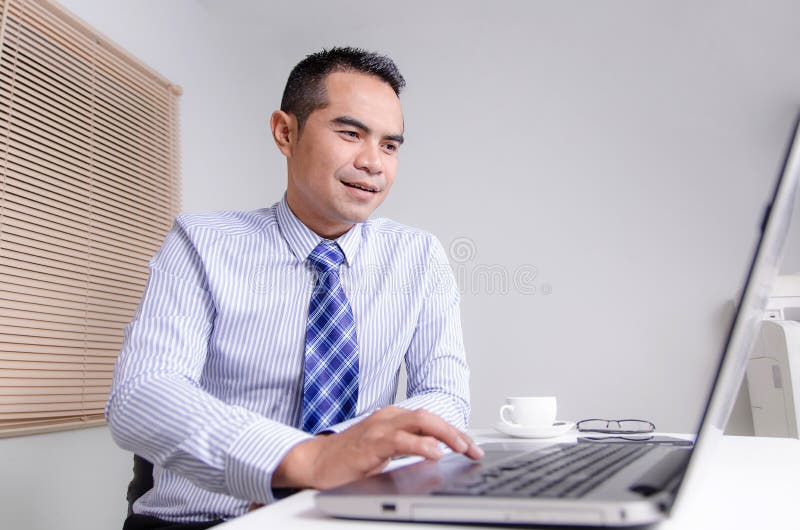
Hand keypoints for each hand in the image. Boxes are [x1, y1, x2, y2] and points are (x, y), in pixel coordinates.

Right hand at [273, 406, 482, 490]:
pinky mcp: (371, 443)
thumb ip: (409, 448)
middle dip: (456, 432)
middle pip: (430, 417)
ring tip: (463, 448)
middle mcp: (389, 418)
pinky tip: (435, 453)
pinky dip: (421, 445)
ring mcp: (380, 428)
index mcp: (393, 418)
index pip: (431, 421)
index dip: (455, 433)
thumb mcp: (386, 451)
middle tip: (473, 450)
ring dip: (446, 434)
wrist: (316, 461)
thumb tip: (439, 457)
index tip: (473, 448)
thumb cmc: (350, 458)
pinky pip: (401, 440)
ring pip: (420, 422)